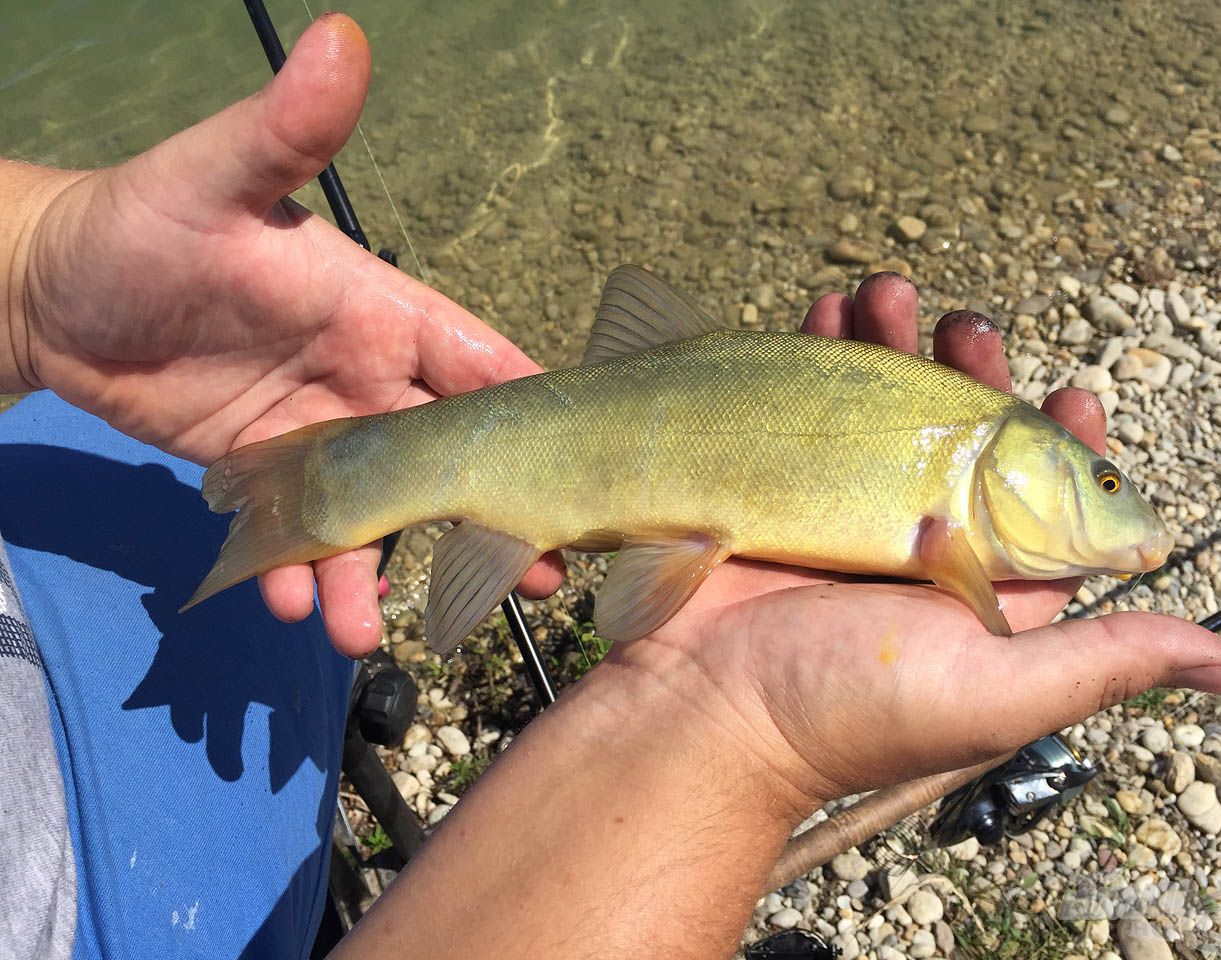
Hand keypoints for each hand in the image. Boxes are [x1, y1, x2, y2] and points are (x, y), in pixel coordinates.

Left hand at [5, 15, 561, 654]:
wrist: (52, 293)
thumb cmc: (140, 224)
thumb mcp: (213, 178)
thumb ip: (287, 130)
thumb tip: (342, 37)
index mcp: (380, 309)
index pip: (480, 362)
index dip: (534, 415)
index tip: (587, 472)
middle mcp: (366, 377)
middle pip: (450, 459)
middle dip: (491, 519)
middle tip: (533, 582)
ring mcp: (322, 434)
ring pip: (376, 515)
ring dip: (379, 574)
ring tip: (364, 632)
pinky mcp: (271, 474)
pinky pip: (304, 535)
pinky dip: (305, 573)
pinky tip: (295, 606)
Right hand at [612, 273, 1220, 803]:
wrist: (701, 713)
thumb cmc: (848, 710)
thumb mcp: (995, 691)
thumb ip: (1102, 659)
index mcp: (976, 590)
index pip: (1040, 506)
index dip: (1064, 444)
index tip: (1073, 392)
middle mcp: (913, 547)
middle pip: (955, 440)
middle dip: (968, 372)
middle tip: (966, 325)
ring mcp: (839, 513)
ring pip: (878, 412)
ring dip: (887, 345)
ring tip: (885, 293)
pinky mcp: (772, 492)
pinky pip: (801, 409)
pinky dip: (812, 356)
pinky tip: (822, 313)